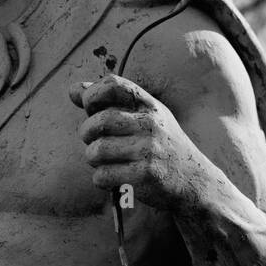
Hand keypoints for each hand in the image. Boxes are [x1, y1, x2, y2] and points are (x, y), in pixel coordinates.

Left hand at [69, 73, 203, 210]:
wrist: (194, 180)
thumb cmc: (160, 145)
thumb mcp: (143, 117)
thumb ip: (109, 102)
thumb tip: (72, 89)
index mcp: (149, 105)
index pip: (113, 84)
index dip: (92, 94)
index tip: (89, 108)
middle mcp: (150, 124)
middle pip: (99, 121)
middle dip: (87, 133)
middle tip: (93, 141)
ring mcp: (149, 149)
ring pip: (98, 150)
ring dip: (92, 158)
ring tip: (103, 161)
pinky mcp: (146, 175)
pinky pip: (103, 175)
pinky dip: (100, 179)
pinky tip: (112, 178)